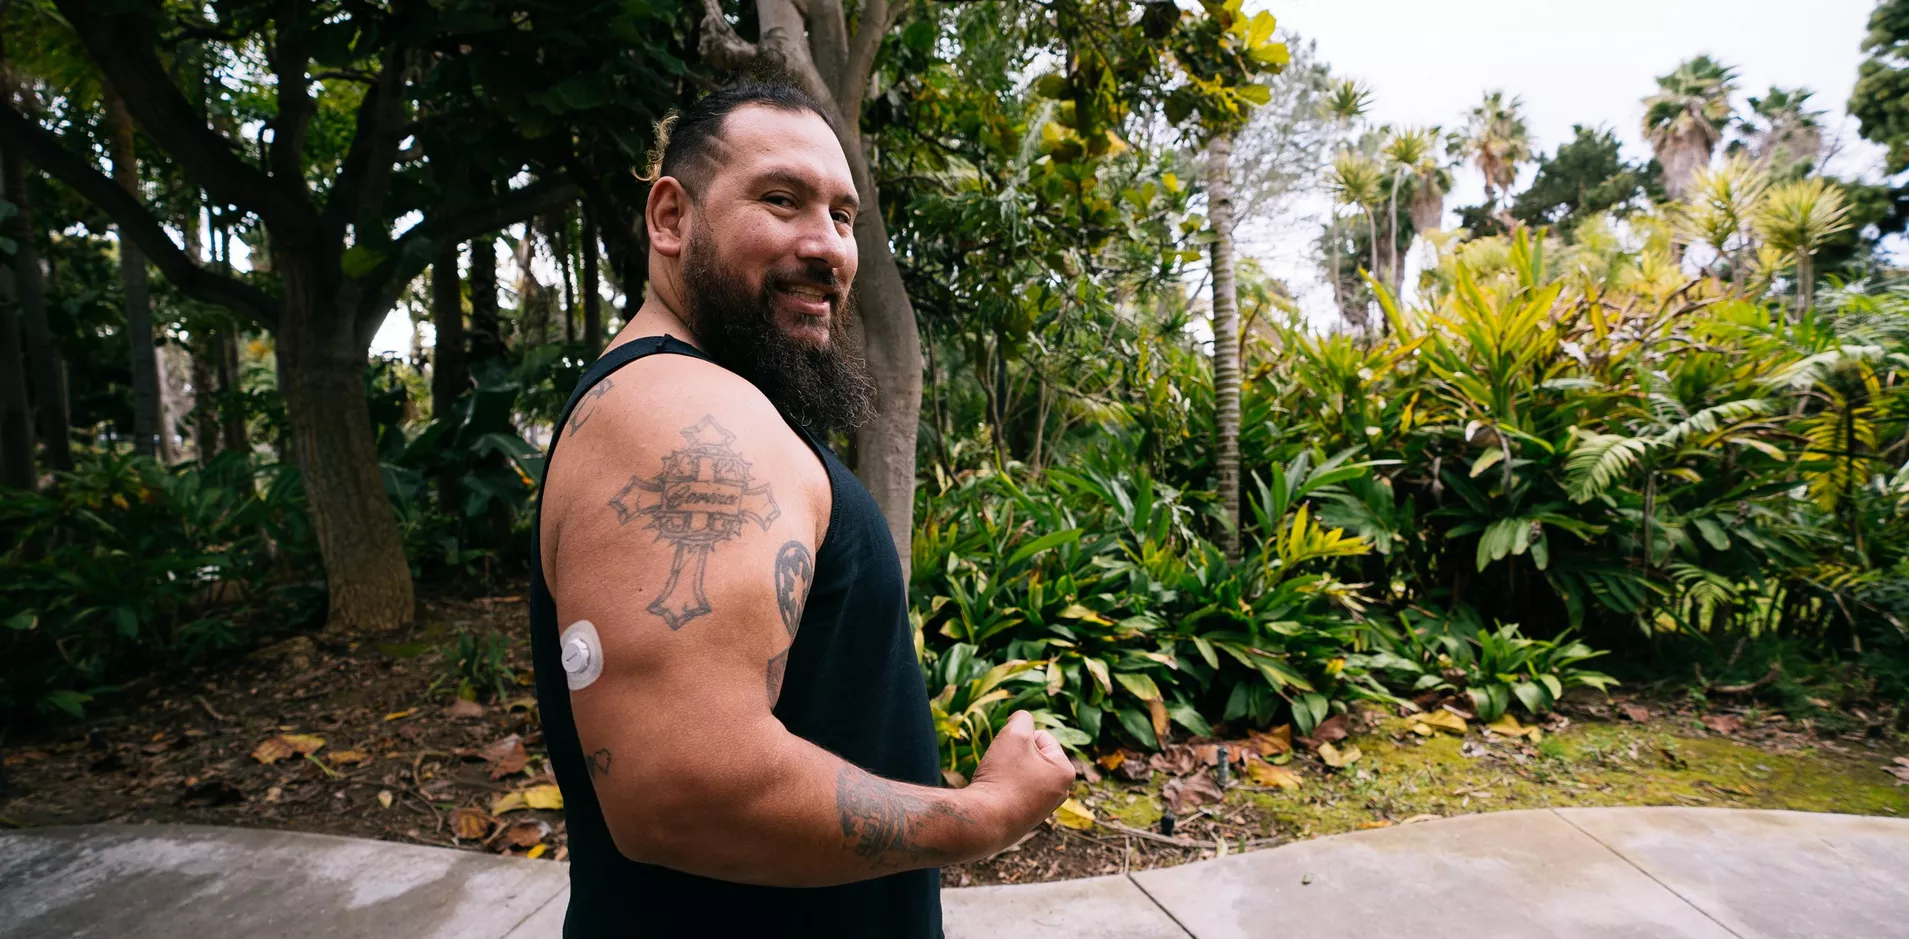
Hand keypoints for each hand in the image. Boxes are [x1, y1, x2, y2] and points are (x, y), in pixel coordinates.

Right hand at [965, 710, 1074, 851]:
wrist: (983, 822)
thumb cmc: (1002, 777)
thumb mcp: (1014, 735)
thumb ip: (1022, 718)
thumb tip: (1022, 721)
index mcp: (1065, 773)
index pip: (1041, 737)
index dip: (1020, 740)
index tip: (1011, 757)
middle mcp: (1059, 793)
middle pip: (1033, 756)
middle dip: (1015, 756)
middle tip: (1004, 771)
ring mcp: (1042, 809)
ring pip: (1021, 773)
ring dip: (1007, 772)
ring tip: (999, 785)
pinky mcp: (1025, 820)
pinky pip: (1012, 791)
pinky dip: (1001, 789)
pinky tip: (995, 800)